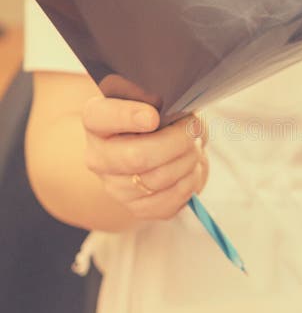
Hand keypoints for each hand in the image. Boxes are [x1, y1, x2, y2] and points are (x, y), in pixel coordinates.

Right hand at [82, 96, 208, 221]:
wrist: (150, 153)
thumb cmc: (156, 122)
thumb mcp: (156, 103)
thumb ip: (164, 104)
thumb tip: (186, 120)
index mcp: (96, 121)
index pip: (100, 116)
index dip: (127, 116)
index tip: (153, 117)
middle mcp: (98, 157)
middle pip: (137, 156)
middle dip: (176, 142)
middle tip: (193, 129)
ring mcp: (115, 187)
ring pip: (159, 178)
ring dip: (188, 161)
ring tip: (194, 148)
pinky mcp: (137, 208)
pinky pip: (170, 199)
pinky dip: (190, 182)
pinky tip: (192, 169)